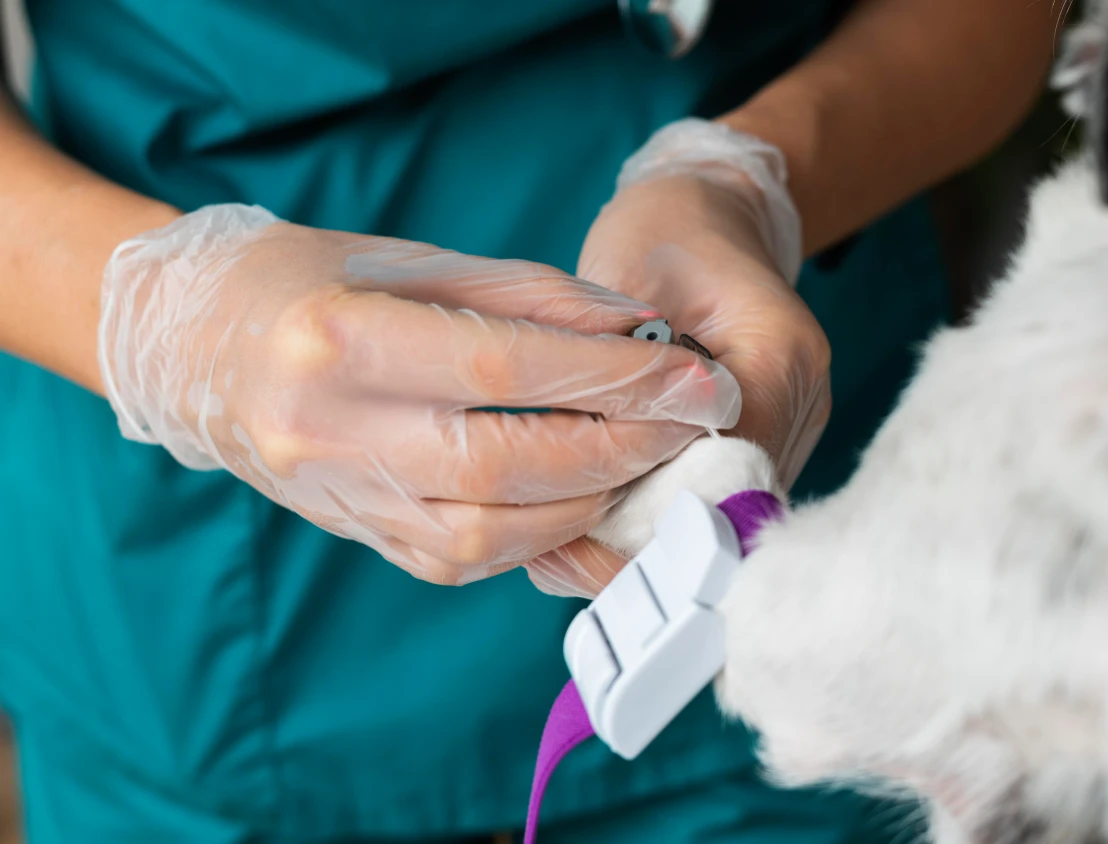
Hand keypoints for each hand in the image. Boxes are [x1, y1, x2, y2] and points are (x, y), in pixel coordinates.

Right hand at [98, 204, 740, 584]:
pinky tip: (588, 496)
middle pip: (507, 464)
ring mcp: (342, 498)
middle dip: (620, 447)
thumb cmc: (315, 281)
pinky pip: (468, 558)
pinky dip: (544, 533)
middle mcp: (333, 433)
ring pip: (492, 534)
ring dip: (590, 502)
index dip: (613, 377)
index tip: (692, 375)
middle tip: (693, 424)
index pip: (504, 369)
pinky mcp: (361, 537)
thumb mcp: (417, 260)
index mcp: (340, 340)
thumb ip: (532, 297)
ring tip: (649, 459)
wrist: (199, 348)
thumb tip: (642, 329)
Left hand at [523, 120, 830, 597]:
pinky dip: (654, 521)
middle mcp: (801, 405)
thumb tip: (586, 468)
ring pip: (721, 520)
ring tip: (561, 545)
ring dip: (645, 537)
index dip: (654, 503)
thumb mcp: (628, 285)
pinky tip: (588, 524)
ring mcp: (792, 431)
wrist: (711, 212)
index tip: (579, 521)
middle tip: (556, 550)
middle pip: (728, 508)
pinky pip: (714, 504)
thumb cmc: (664, 233)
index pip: (725, 463)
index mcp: (778, 355)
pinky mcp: (767, 446)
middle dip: (644, 537)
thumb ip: (619, 373)